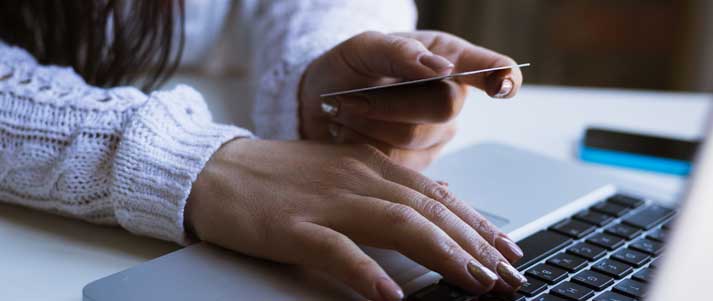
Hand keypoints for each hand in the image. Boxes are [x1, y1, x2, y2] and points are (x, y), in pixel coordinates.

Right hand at [186, 139, 525, 300]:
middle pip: (429, 211)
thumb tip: (438, 202)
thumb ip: (388, 186)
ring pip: (398, 224)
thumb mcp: (341, 172)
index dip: (478, 223)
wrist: (215, 170)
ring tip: (476, 282)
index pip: (436, 196)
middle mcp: (356, 179)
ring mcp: (325, 202)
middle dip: (476, 244)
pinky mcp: (292, 227)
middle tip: (508, 275)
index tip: (508, 248)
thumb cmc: (278, 176)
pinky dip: (367, 273)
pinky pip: (336, 251)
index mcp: (369, 166)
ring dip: (443, 254)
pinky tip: (390, 297)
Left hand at [299, 31, 523, 169]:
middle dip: (391, 104)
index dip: (504, 77)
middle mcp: (450, 98)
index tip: (501, 86)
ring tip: (345, 112)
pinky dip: (364, 147)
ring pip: (414, 138)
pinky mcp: (416, 164)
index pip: (493, 68)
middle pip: (444, 107)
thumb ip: (400, 52)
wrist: (318, 104)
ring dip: (369, 124)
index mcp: (447, 59)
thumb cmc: (348, 68)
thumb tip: (441, 68)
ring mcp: (436, 135)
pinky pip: (397, 163)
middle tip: (353, 98)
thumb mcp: (364, 48)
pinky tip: (350, 132)